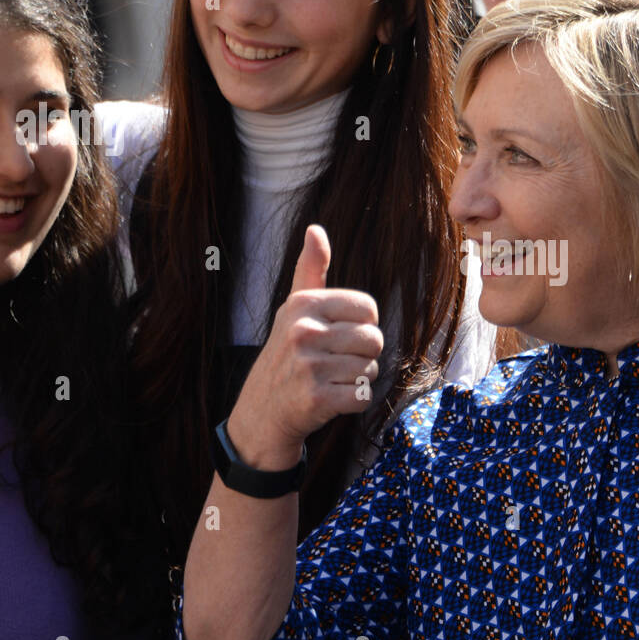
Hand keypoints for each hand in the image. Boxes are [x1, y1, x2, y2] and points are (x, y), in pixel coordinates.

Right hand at [226, 225, 382, 471]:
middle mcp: (303, 332)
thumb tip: (316, 229)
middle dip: (363, 355)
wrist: (263, 410)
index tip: (339, 336)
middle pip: (374, 339)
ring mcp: (309, 366)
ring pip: (371, 369)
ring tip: (331, 379)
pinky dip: (355, 402)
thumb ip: (311, 270)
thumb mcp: (295, 309)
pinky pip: (364, 396)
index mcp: (304, 305)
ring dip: (358, 379)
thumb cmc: (288, 354)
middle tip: (335, 363)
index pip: (369, 309)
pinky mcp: (317, 398)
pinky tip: (332, 399)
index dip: (362, 325)